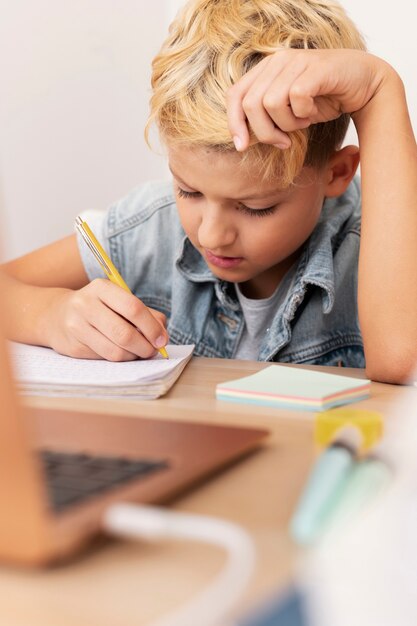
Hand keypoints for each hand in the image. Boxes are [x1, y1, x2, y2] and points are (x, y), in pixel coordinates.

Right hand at [44, 279, 167, 360]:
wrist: (55, 315)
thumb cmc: (98, 307)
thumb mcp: (119, 301)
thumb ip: (145, 313)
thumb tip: (162, 334)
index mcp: (101, 288)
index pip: (133, 307)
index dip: (151, 327)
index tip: (162, 339)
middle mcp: (86, 305)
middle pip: (124, 333)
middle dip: (145, 347)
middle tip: (153, 351)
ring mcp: (76, 327)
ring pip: (115, 351)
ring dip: (134, 356)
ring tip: (139, 352)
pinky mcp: (73, 346)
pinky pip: (104, 358)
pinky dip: (120, 359)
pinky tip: (122, 353)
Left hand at [226, 49, 390, 150]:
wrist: (363, 85)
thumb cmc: (323, 100)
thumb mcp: (288, 112)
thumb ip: (265, 118)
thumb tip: (242, 141)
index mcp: (265, 70)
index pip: (235, 95)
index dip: (234, 123)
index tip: (242, 147)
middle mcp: (277, 61)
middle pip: (250, 104)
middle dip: (264, 132)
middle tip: (284, 141)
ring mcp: (296, 61)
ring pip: (271, 103)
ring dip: (287, 123)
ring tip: (303, 121)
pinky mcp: (314, 68)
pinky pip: (296, 98)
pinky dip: (303, 114)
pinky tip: (313, 113)